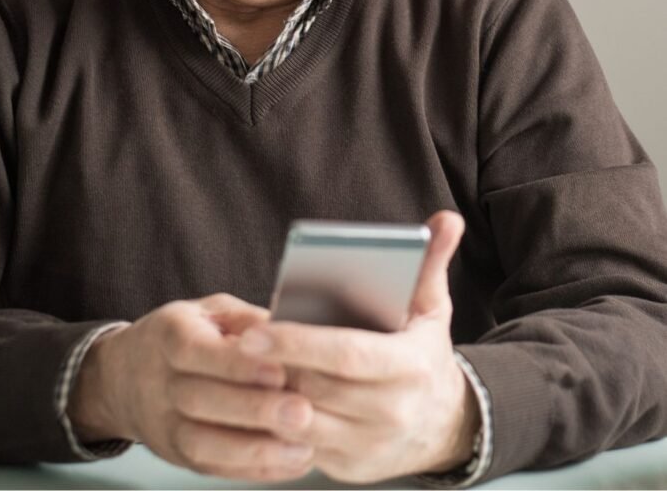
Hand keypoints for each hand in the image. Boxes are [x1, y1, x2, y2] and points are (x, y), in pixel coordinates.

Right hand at [67, 293, 317, 481]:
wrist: (125, 377)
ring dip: (256, 449)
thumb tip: (288, 330)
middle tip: (303, 411)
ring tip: (305, 445)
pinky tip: (293, 462)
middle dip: (254, 409)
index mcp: (168, 335)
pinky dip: (255, 469)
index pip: (195, 351)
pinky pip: (214, 469)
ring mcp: (163, 425)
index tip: (279, 369)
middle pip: (200, 401)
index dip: (236, 364)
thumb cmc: (185, 334)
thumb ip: (246, 320)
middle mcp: (158, 383)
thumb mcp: (209, 311)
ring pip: (203, 445)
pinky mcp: (176, 457)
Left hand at [238, 211, 478, 483]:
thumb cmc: (424, 353)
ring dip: (270, 396)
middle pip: (317, 389)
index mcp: (410, 366)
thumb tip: (446, 219)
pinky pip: (301, 449)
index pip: (346, 355)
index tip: (256, 332)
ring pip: (302, 423)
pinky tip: (259, 396)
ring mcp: (370, 446)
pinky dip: (276, 423)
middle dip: (275, 367)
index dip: (299, 344)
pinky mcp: (350, 468)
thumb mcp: (431, 308)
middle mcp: (392, 412)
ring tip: (245, 367)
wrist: (445, 424)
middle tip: (238, 345)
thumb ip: (432, 262)